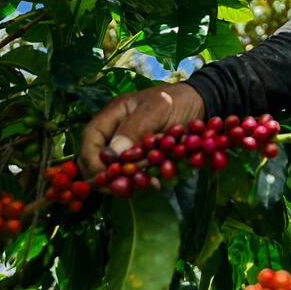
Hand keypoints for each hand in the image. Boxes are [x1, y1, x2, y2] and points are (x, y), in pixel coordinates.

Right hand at [79, 83, 204, 177]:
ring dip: (126, 181)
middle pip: (96, 159)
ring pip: (114, 170)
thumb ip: (133, 129)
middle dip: (107, 177)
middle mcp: (115, 131)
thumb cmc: (177, 100)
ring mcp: (127, 145)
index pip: (90, 139)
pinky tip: (156, 182)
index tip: (107, 177)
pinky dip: (142, 180)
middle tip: (125, 189)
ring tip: (146, 184)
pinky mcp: (141, 157)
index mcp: (113, 114)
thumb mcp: (157, 109)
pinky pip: (133, 174)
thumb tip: (111, 156)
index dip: (92, 161)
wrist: (201, 104)